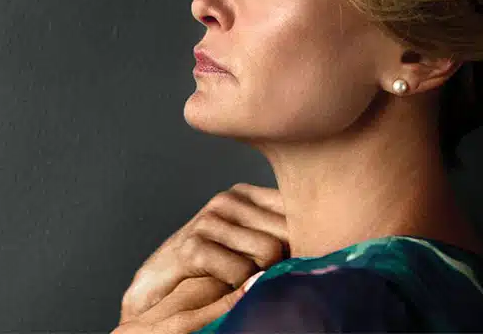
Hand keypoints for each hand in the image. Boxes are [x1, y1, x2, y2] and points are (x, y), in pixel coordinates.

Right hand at [115, 183, 288, 330]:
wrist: (155, 288)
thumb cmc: (209, 269)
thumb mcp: (249, 243)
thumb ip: (279, 235)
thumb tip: (326, 242)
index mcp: (247, 194)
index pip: (297, 208)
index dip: (305, 239)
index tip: (297, 257)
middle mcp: (228, 200)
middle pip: (289, 232)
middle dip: (284, 260)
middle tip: (263, 275)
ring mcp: (209, 220)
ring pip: (270, 251)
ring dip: (260, 275)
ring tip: (242, 280)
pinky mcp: (192, 246)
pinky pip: (241, 271)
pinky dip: (238, 286)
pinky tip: (224, 284)